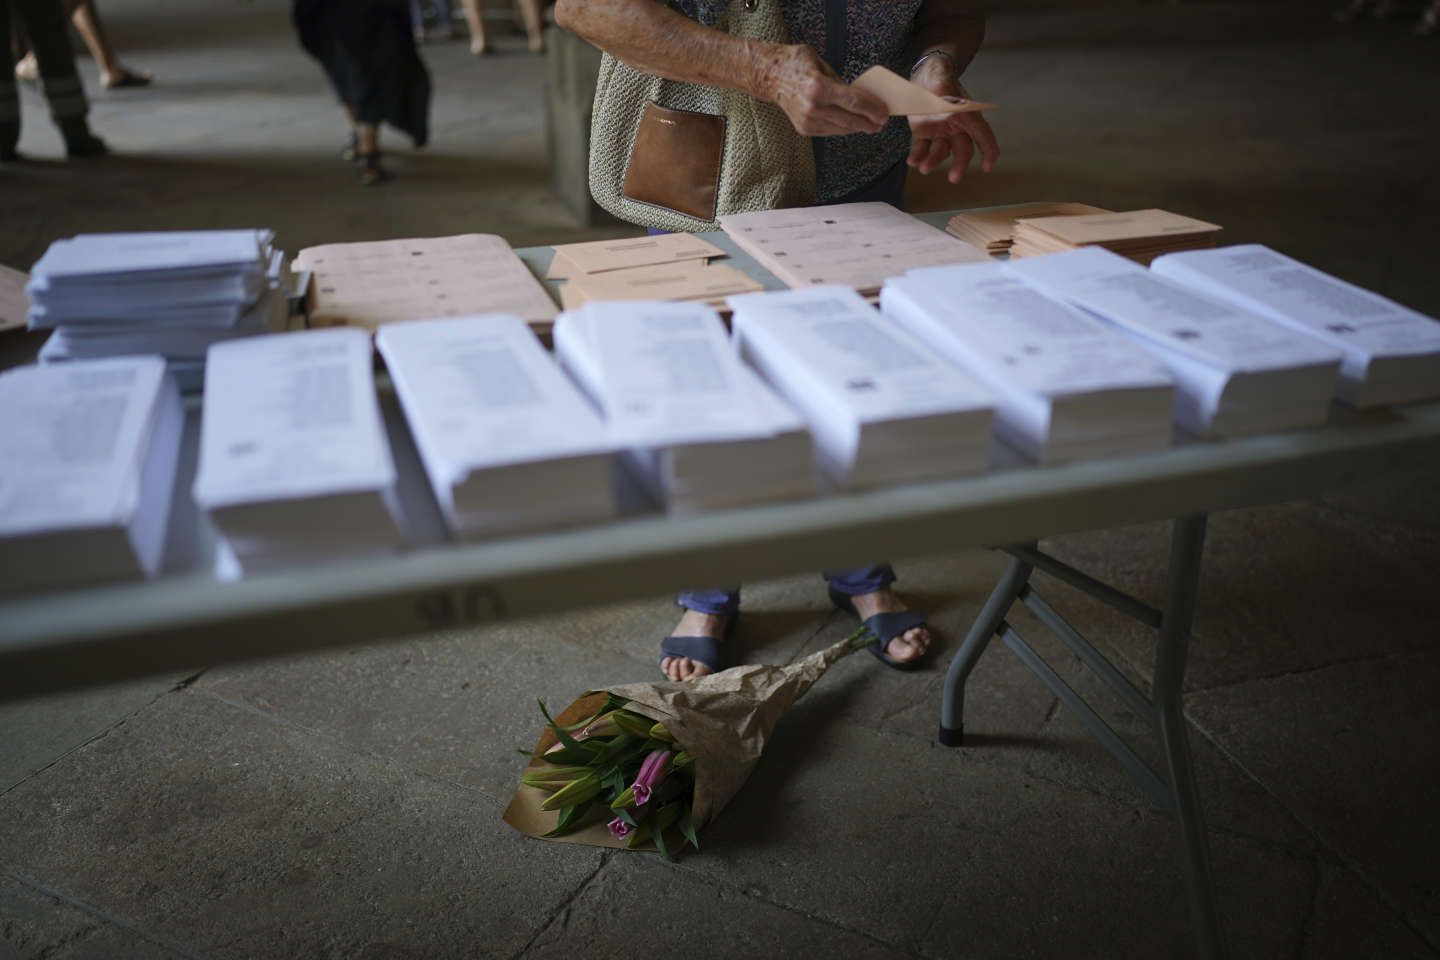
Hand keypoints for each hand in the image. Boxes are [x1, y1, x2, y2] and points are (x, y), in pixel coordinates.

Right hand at [757, 44, 888, 137]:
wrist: (769, 77)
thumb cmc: (796, 64)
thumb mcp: (821, 64)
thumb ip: (840, 82)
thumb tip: (859, 97)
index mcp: (818, 87)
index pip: (854, 102)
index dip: (872, 109)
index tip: (884, 112)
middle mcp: (813, 107)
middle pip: (850, 120)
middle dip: (870, 122)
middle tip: (882, 122)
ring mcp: (808, 121)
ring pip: (842, 128)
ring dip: (858, 128)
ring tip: (871, 125)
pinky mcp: (804, 129)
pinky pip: (831, 131)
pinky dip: (844, 128)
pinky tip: (853, 125)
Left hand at [907, 59, 998, 182]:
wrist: (922, 75)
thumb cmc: (938, 73)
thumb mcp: (941, 73)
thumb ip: (942, 82)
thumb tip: (942, 92)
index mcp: (966, 114)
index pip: (982, 133)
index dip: (988, 150)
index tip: (988, 166)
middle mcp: (956, 127)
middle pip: (963, 150)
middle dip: (960, 165)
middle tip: (954, 178)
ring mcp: (940, 132)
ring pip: (940, 152)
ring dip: (933, 162)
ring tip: (923, 168)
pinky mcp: (923, 134)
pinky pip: (922, 149)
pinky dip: (917, 156)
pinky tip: (912, 162)